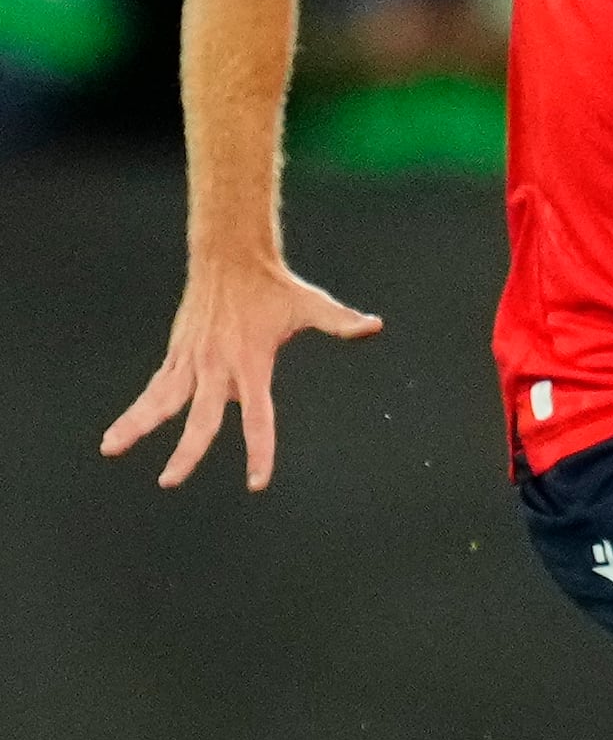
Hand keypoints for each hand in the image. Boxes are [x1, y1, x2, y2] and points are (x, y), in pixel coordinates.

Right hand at [99, 254, 384, 490]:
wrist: (229, 258)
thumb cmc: (273, 286)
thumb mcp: (310, 304)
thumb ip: (340, 322)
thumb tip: (374, 326)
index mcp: (251, 363)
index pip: (258, 418)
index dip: (259, 450)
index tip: (256, 480)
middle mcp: (217, 366)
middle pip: (200, 418)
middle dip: (186, 452)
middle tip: (171, 481)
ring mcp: (192, 359)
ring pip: (160, 400)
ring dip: (136, 425)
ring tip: (111, 447)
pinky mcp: (178, 353)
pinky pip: (156, 386)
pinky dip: (138, 408)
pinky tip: (121, 430)